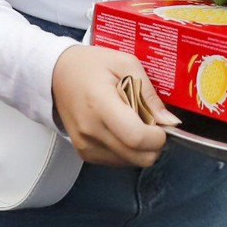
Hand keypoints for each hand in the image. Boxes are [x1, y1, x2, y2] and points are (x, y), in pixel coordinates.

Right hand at [50, 44, 173, 166]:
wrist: (56, 74)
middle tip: (151, 122)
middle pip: (138, 157)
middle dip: (154, 144)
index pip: (137, 137)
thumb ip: (149, 93)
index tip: (163, 125)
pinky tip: (121, 128)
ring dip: (140, 147)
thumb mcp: (125, 64)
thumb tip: (170, 121)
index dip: (158, 136)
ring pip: (131, 162)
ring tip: (132, 120)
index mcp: (100, 105)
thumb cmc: (91, 65)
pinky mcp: (84, 153)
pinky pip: (118, 161)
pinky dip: (127, 149)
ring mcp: (86, 145)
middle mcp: (91, 131)